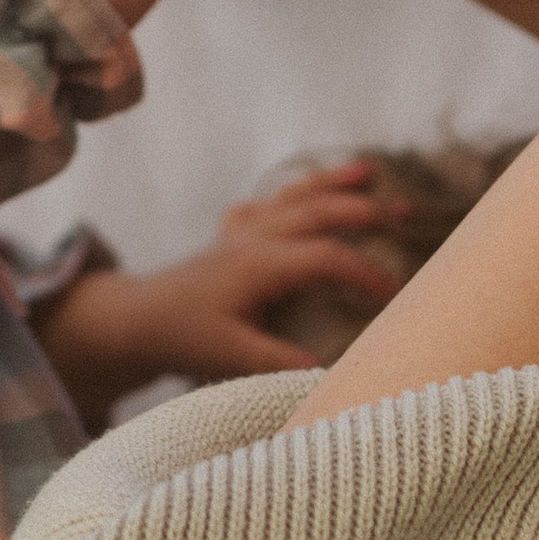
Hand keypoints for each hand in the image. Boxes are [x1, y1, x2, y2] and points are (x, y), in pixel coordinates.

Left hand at [34, 164, 407, 424]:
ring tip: (368, 169)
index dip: (365, 272)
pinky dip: (292, 193)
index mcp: (260, 264)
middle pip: (317, 211)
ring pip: (294, 196)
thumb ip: (277, 363)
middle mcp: (254, 238)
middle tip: (405, 212)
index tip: (395, 294)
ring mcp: (241, 232)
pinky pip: (267, 203)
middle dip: (364, 208)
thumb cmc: (182, 338)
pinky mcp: (230, 237)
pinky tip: (305, 194)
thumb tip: (329, 370)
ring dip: (332, 182)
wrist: (134, 321)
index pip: (326, 256)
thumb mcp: (228, 358)